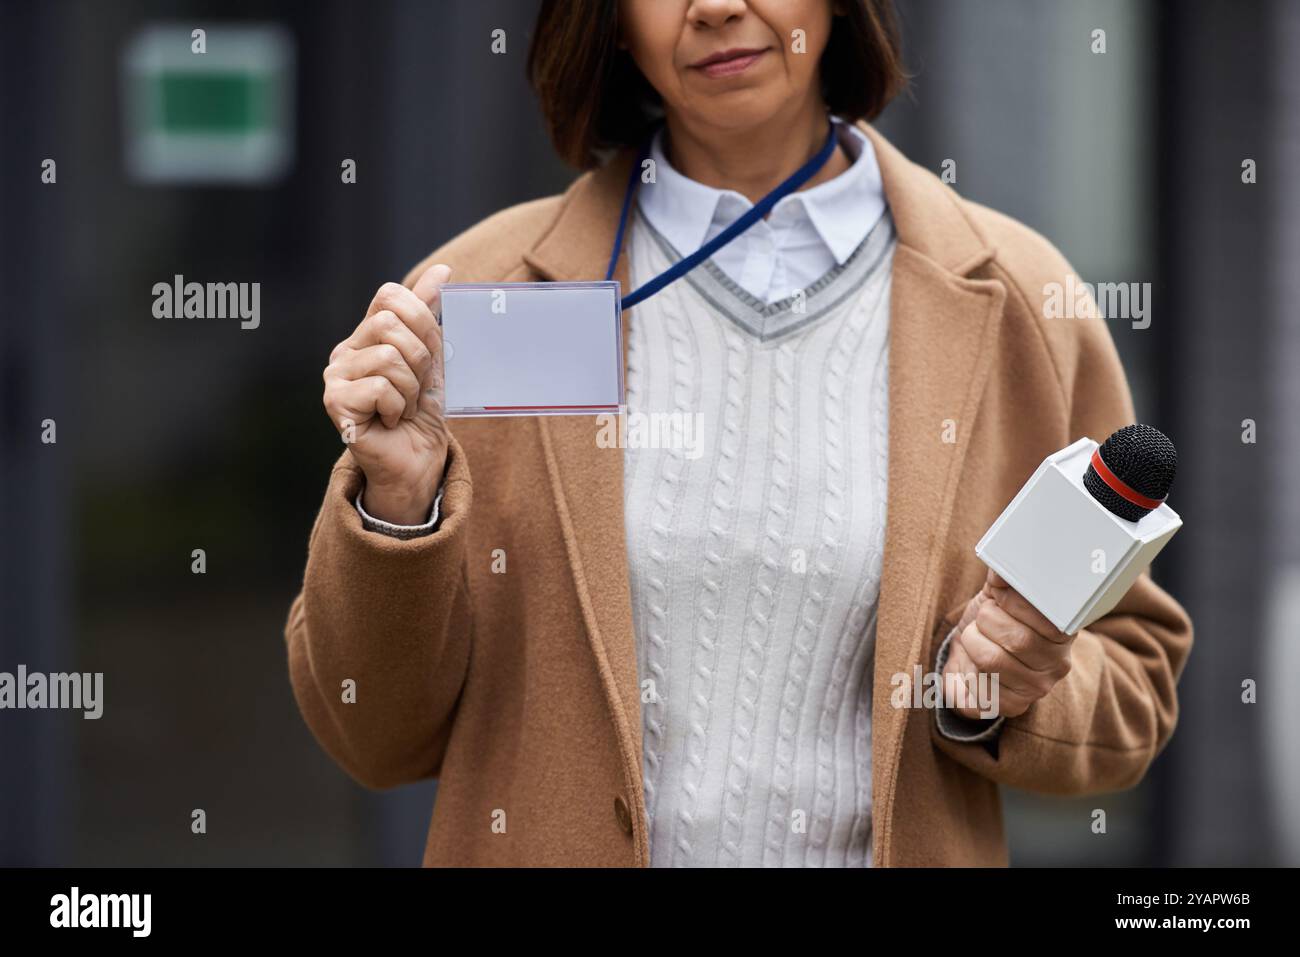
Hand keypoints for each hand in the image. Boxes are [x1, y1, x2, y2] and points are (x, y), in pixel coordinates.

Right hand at [322, 263, 451, 523]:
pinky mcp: (334, 402)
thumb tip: (442, 270)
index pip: (389, 296)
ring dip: (410, 388)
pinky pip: (380, 387)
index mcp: (365, 336)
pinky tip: (389, 421)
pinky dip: (397, 407)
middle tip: (415, 389)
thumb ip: (429, 315)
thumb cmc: (421, 411)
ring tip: (403, 407)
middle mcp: (344, 351)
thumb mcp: (433, 357)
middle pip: (389, 325)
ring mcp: (334, 377)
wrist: (417, 459)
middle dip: (419, 360)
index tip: (429, 352)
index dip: (420, 320)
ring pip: (388, 358)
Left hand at [942, 569, 1074, 719]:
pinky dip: (964, 670)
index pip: (1050, 620)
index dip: (1017, 602)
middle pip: (1018, 640)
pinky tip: (972, 665)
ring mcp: (1035, 689)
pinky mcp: (1010, 707)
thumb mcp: (998, 593)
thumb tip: (1002, 560)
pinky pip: (978, 687)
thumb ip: (1004, 578)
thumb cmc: (992, 620)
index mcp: (1063, 631)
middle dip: (988, 619)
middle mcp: (1057, 664)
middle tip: (985, 617)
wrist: (971, 656)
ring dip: (972, 641)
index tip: (999, 594)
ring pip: (992, 660)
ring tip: (976, 637)